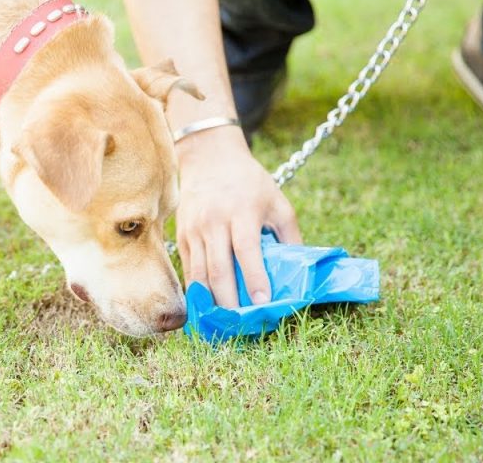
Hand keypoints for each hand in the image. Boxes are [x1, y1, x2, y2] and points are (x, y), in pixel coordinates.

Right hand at [175, 126, 301, 307]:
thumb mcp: (277, 202)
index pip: (247, 250)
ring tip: (223, 323)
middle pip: (219, 268)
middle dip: (230, 300)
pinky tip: (206, 308)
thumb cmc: (250, 183)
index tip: (263, 303)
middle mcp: (215, 222)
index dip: (254, 279)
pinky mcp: (182, 235)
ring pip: (200, 273)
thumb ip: (290, 236)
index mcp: (243, 212)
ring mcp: (195, 229)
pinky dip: (197, 291)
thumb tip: (299, 272)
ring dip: (211, 301)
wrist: (209, 158)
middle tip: (240, 325)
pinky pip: (188, 269)